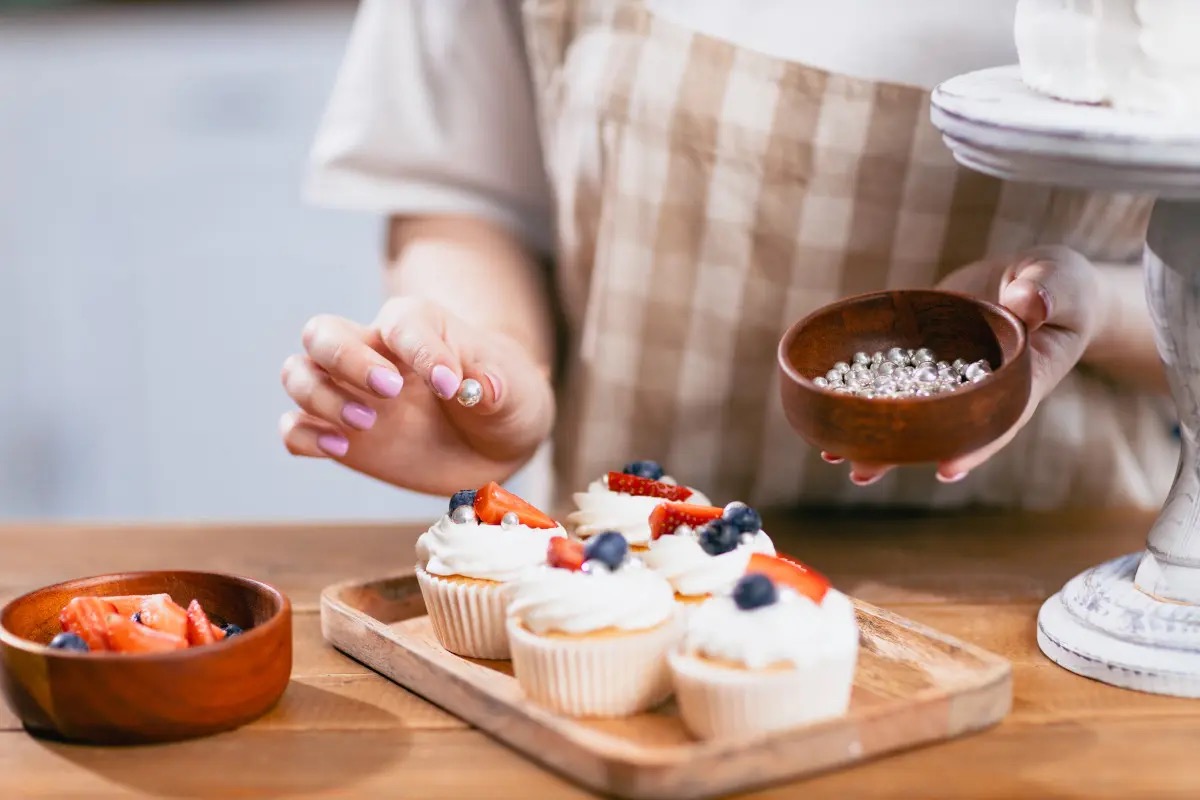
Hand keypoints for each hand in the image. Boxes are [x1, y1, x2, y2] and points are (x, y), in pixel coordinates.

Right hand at [279, 297, 554, 494]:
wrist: (494, 442)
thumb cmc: (503, 401)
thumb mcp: (515, 392)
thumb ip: (497, 385)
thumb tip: (480, 388)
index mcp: (418, 327)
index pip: (400, 322)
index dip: (420, 350)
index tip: (451, 385)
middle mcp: (374, 353)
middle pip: (323, 333)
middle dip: (346, 359)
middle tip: (391, 391)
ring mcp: (351, 393)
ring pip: (298, 374)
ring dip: (322, 397)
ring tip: (367, 423)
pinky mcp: (340, 434)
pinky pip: (295, 428)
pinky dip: (305, 436)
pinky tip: (339, 448)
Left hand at [826, 246, 1102, 484]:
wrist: (1035, 284)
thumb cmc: (1059, 286)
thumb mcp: (1061, 282)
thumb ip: (1047, 291)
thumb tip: (1026, 302)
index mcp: (1021, 380)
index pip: (997, 420)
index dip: (973, 445)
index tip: (946, 468)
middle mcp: (978, 388)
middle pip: (941, 429)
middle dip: (902, 452)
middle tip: (861, 473)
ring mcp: (949, 376)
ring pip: (911, 413)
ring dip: (874, 435)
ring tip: (832, 455)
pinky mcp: (925, 358)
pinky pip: (894, 379)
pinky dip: (864, 395)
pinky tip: (827, 411)